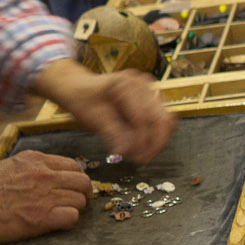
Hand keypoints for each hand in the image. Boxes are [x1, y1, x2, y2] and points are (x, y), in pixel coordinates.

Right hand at [0, 151, 92, 241]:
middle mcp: (44, 174)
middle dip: (83, 193)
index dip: (76, 178)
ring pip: (80, 200)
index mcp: (35, 160)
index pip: (73, 165)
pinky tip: (55, 224)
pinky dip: (68, 222)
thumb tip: (48, 177)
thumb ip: (31, 169)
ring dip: (75, 209)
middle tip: (77, 202)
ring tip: (63, 215)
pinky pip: (72, 217)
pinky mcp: (40, 217)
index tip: (72, 187)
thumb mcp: (8, 166)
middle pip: (83, 182)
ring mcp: (44, 195)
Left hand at [31, 60, 176, 163]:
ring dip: (158, 141)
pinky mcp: (152, 101)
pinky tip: (143, 148)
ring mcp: (150, 91)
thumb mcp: (93, 117)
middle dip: (154, 143)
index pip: (144, 117)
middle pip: (162, 118)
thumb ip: (112, 134)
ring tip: (143, 157)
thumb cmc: (82, 99)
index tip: (135, 158)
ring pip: (166, 121)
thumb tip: (126, 153)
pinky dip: (155, 136)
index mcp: (127, 83)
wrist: (78, 88)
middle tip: (142, 161)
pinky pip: (162, 121)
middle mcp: (143, 84)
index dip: (142, 141)